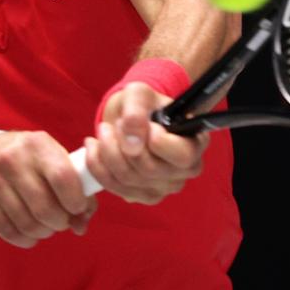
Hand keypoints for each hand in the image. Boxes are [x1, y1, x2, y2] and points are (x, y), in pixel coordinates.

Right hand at [0, 131, 96, 247]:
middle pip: (45, 208)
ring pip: (27, 223)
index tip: (77, 208)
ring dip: (43, 232)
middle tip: (61, 221)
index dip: (76, 201)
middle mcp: (11, 158)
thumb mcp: (54, 161)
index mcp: (37, 144)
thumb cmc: (30, 162)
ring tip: (45, 226)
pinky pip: (7, 231)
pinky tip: (29, 233)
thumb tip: (81, 225)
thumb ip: (76, 191)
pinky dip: (24, 239)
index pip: (63, 177)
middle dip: (60, 222)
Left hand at [84, 82, 208, 203]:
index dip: (159, 142)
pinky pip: (114, 186)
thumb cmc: (142, 104)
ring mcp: (163, 187)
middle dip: (124, 142)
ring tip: (104, 130)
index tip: (148, 126)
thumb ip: (137, 111)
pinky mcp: (140, 196)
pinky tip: (95, 147)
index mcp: (195, 143)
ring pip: (128, 178)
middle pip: (149, 169)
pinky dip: (98, 165)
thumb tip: (132, 143)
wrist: (128, 118)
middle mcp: (184, 171)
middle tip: (117, 123)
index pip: (183, 156)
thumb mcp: (139, 94)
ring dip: (108, 151)